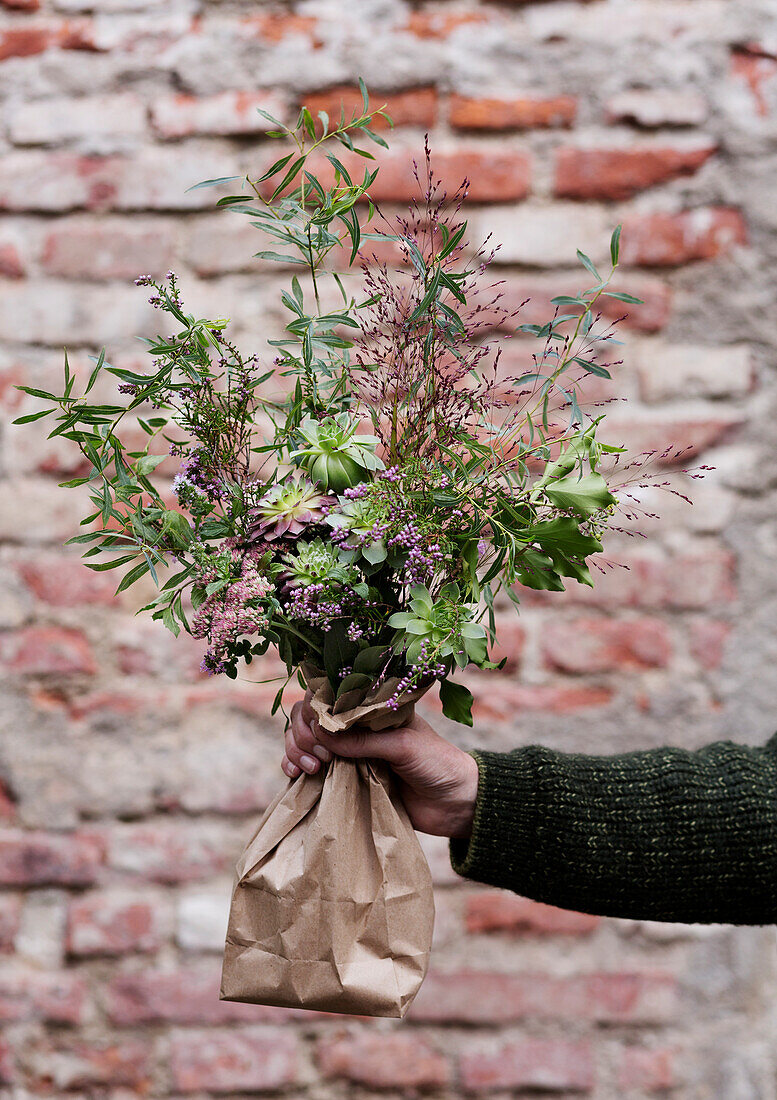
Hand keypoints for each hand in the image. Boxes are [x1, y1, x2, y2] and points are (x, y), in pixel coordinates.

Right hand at [284, 692, 478, 837]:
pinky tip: (296, 775)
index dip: (316, 709)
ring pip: (304, 739)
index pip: (328, 694)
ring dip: (296, 749)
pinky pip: (307, 767)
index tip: (323, 732)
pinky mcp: (343, 778)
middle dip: (304, 733)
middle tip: (321, 757)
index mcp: (372, 706)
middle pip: (309, 715)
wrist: (455, 804)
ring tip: (312, 769)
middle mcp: (355, 725)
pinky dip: (294, 767)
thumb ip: (365, 740)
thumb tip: (322, 734)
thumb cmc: (437, 764)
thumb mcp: (404, 746)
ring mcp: (346, 751)